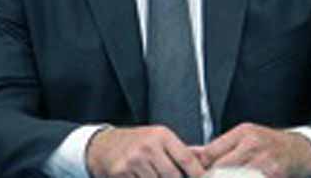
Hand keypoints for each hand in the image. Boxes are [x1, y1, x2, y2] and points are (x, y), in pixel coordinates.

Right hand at [86, 125, 206, 177]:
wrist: (103, 145)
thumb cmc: (137, 143)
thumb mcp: (159, 140)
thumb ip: (181, 152)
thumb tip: (207, 161)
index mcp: (161, 135)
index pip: (186, 159)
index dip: (197, 174)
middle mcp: (148, 146)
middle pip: (173, 176)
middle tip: (173, 177)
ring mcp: (134, 160)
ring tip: (153, 174)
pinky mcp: (121, 172)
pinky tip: (142, 176)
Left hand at [196, 123, 310, 177]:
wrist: (301, 150)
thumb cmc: (269, 144)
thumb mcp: (244, 137)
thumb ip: (217, 148)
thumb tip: (191, 153)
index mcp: (243, 133)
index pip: (211, 153)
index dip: (199, 169)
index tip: (194, 175)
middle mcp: (253, 145)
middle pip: (221, 170)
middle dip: (211, 177)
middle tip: (204, 177)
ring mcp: (265, 162)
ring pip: (234, 177)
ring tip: (225, 177)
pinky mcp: (275, 175)